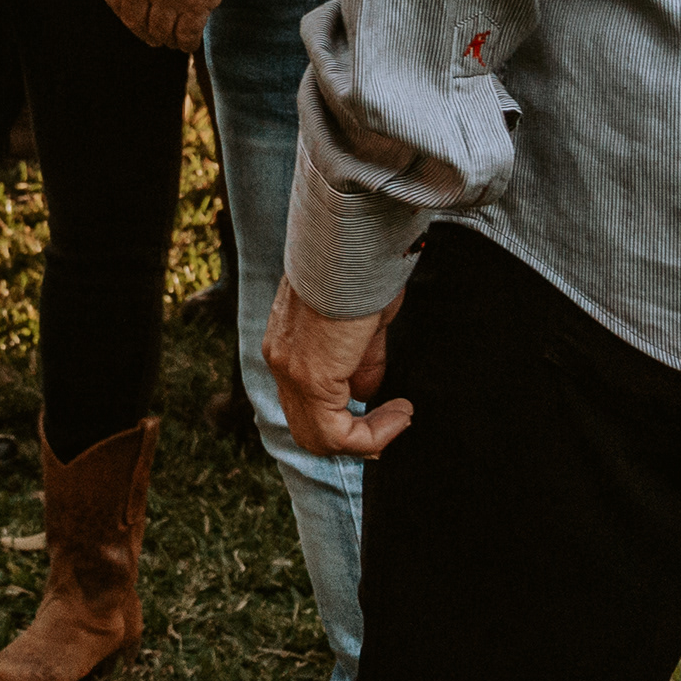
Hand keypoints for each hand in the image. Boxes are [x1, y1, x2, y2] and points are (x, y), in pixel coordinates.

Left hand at [102, 0, 247, 52]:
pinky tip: (189, 43)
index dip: (125, 13)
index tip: (135, 17)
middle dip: (143, 32)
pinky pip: (185, 35)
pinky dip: (186, 43)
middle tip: (153, 37)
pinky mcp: (195, 5)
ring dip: (166, 39)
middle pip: (134, 21)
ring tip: (173, 41)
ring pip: (160, 32)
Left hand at [261, 277, 413, 457]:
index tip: (388, 407)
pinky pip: (336, 434)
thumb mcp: (363, 322)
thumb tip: (366, 393)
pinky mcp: (309, 378)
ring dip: (366, 437)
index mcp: (288, 342)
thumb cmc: (361, 268)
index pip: (305, 400)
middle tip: (394, 422)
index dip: (346, 415)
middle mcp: (280, 359)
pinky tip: (399, 414)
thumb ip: (362, 362)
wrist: (351, 243)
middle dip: (353, 434)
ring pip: (317, 437)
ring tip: (400, 418)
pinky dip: (372, 435)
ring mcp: (290, 371)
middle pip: (306, 426)